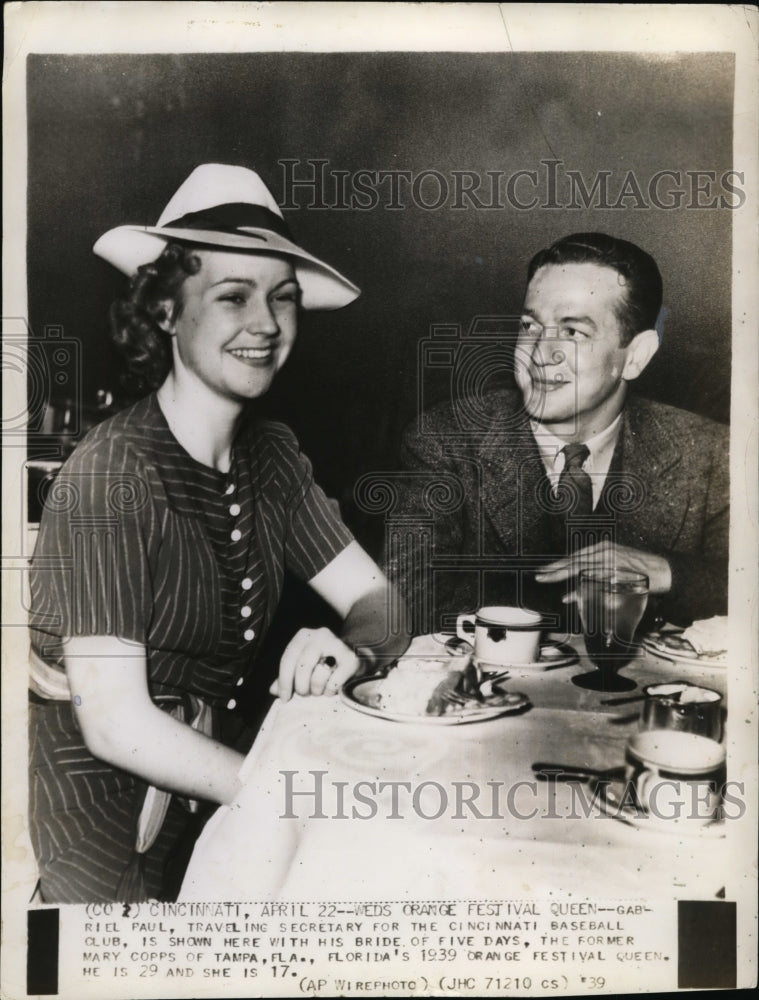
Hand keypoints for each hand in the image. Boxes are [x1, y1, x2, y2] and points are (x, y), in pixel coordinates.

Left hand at [271, 627, 359, 701]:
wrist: (356, 658)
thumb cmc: (324, 664)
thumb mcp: (304, 666)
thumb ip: (288, 676)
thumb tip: (273, 690)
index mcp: (303, 636)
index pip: (287, 659)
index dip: (284, 682)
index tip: (284, 699)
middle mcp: (319, 635)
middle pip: (302, 666)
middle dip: (301, 686)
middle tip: (305, 694)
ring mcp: (337, 644)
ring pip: (318, 674)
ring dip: (317, 689)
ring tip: (320, 689)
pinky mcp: (351, 658)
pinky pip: (334, 681)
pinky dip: (331, 690)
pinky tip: (332, 688)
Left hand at [534, 541, 671, 597]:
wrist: (663, 570)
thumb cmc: (637, 569)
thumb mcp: (615, 562)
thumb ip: (597, 570)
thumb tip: (578, 583)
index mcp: (603, 548)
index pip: (575, 557)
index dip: (558, 564)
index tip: (543, 571)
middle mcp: (605, 552)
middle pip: (574, 561)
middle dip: (554, 569)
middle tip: (538, 576)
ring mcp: (611, 562)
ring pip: (581, 568)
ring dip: (563, 575)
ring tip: (547, 580)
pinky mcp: (618, 574)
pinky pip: (596, 582)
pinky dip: (582, 588)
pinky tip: (570, 595)